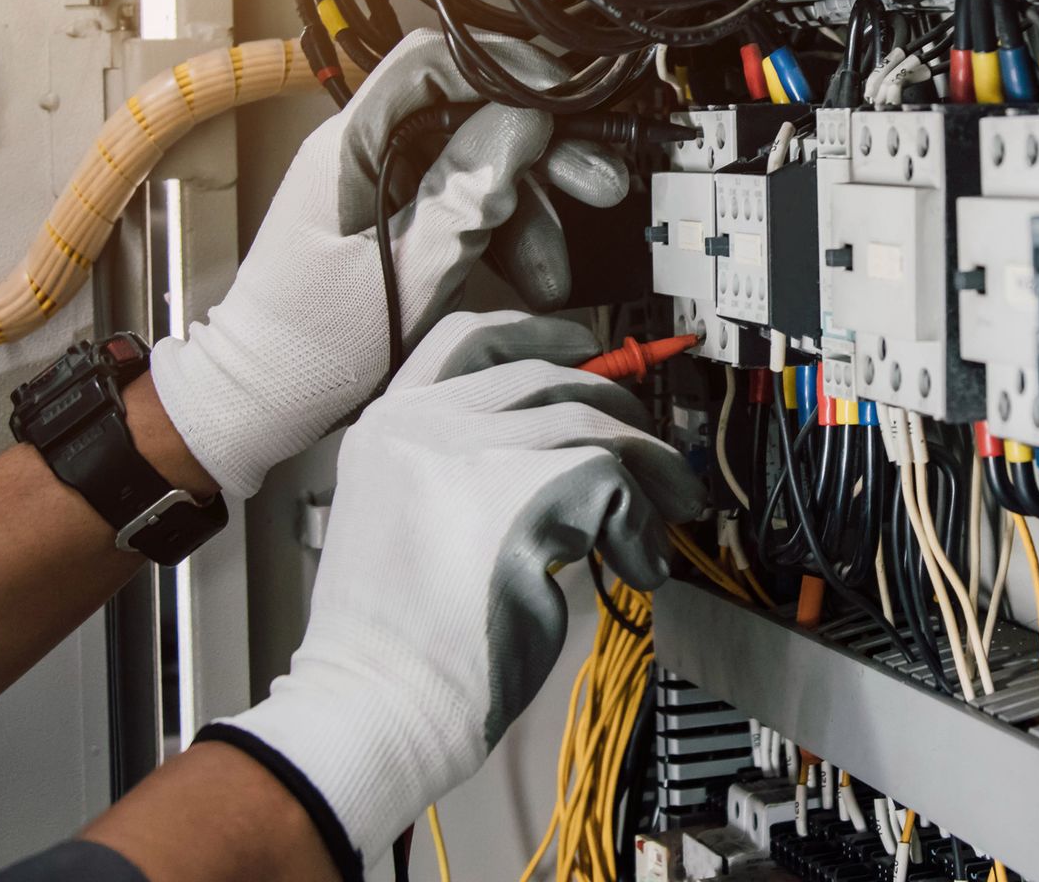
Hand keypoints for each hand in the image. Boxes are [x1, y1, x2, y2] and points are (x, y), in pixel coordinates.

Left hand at [151, 30, 626, 499]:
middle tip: (598, 183)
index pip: (432, 63)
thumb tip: (523, 122)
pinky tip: (531, 278)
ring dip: (532, 211)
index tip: (565, 101)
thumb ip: (466, 196)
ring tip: (556, 269)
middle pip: (471, 115)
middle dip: (542, 151)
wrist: (264, 400)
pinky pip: (466, 206)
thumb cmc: (309, 348)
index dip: (507, 70)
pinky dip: (506, 238)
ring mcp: (382, 183)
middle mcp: (366, 151)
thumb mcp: (406, 274)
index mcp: (349, 146)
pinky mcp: (398, 216)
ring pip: (480, 165)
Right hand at [204, 311, 702, 866]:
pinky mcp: (522, 494)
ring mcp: (470, 451)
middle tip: (656, 461)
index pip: (467, 339)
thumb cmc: (398, 641)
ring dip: (648, 472)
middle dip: (619, 413)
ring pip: (594, 425)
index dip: (535, 332)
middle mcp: (424, 423)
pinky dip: (641, 527)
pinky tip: (634, 566)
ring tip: (663, 520)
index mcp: (390, 425)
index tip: (584, 345)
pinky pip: (616, 485)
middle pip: (550, 378)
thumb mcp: (414, 518)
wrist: (375, 705)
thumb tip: (575, 453)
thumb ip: (470, 468)